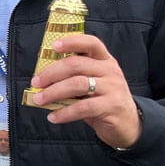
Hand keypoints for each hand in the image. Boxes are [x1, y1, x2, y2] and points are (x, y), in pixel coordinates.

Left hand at [28, 34, 140, 149]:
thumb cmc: (102, 100)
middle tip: (36, 83)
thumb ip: (73, 77)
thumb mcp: (92, 83)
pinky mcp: (112, 106)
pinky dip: (64, 112)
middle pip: (76, 64)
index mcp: (105, 60)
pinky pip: (83, 107)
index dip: (72, 42)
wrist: (128, 123)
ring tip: (39, 100)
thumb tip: (41, 78)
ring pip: (77, 84)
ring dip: (53, 92)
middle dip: (51, 73)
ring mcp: (113, 88)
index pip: (91, 43)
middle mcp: (110, 71)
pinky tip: (53, 117)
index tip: (54, 46)